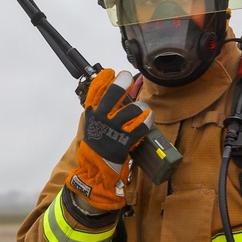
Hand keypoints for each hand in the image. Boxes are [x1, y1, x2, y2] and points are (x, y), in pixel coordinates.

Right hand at [67, 69, 150, 210]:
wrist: (96, 169)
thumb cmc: (97, 144)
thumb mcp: (94, 125)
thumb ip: (102, 110)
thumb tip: (117, 91)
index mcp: (92, 114)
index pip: (95, 91)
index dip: (104, 79)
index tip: (111, 72)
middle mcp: (101, 119)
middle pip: (113, 95)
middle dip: (122, 82)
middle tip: (128, 78)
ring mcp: (113, 130)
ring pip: (131, 111)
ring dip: (139, 106)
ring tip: (142, 107)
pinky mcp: (123, 142)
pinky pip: (140, 127)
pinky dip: (146, 120)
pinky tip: (149, 116)